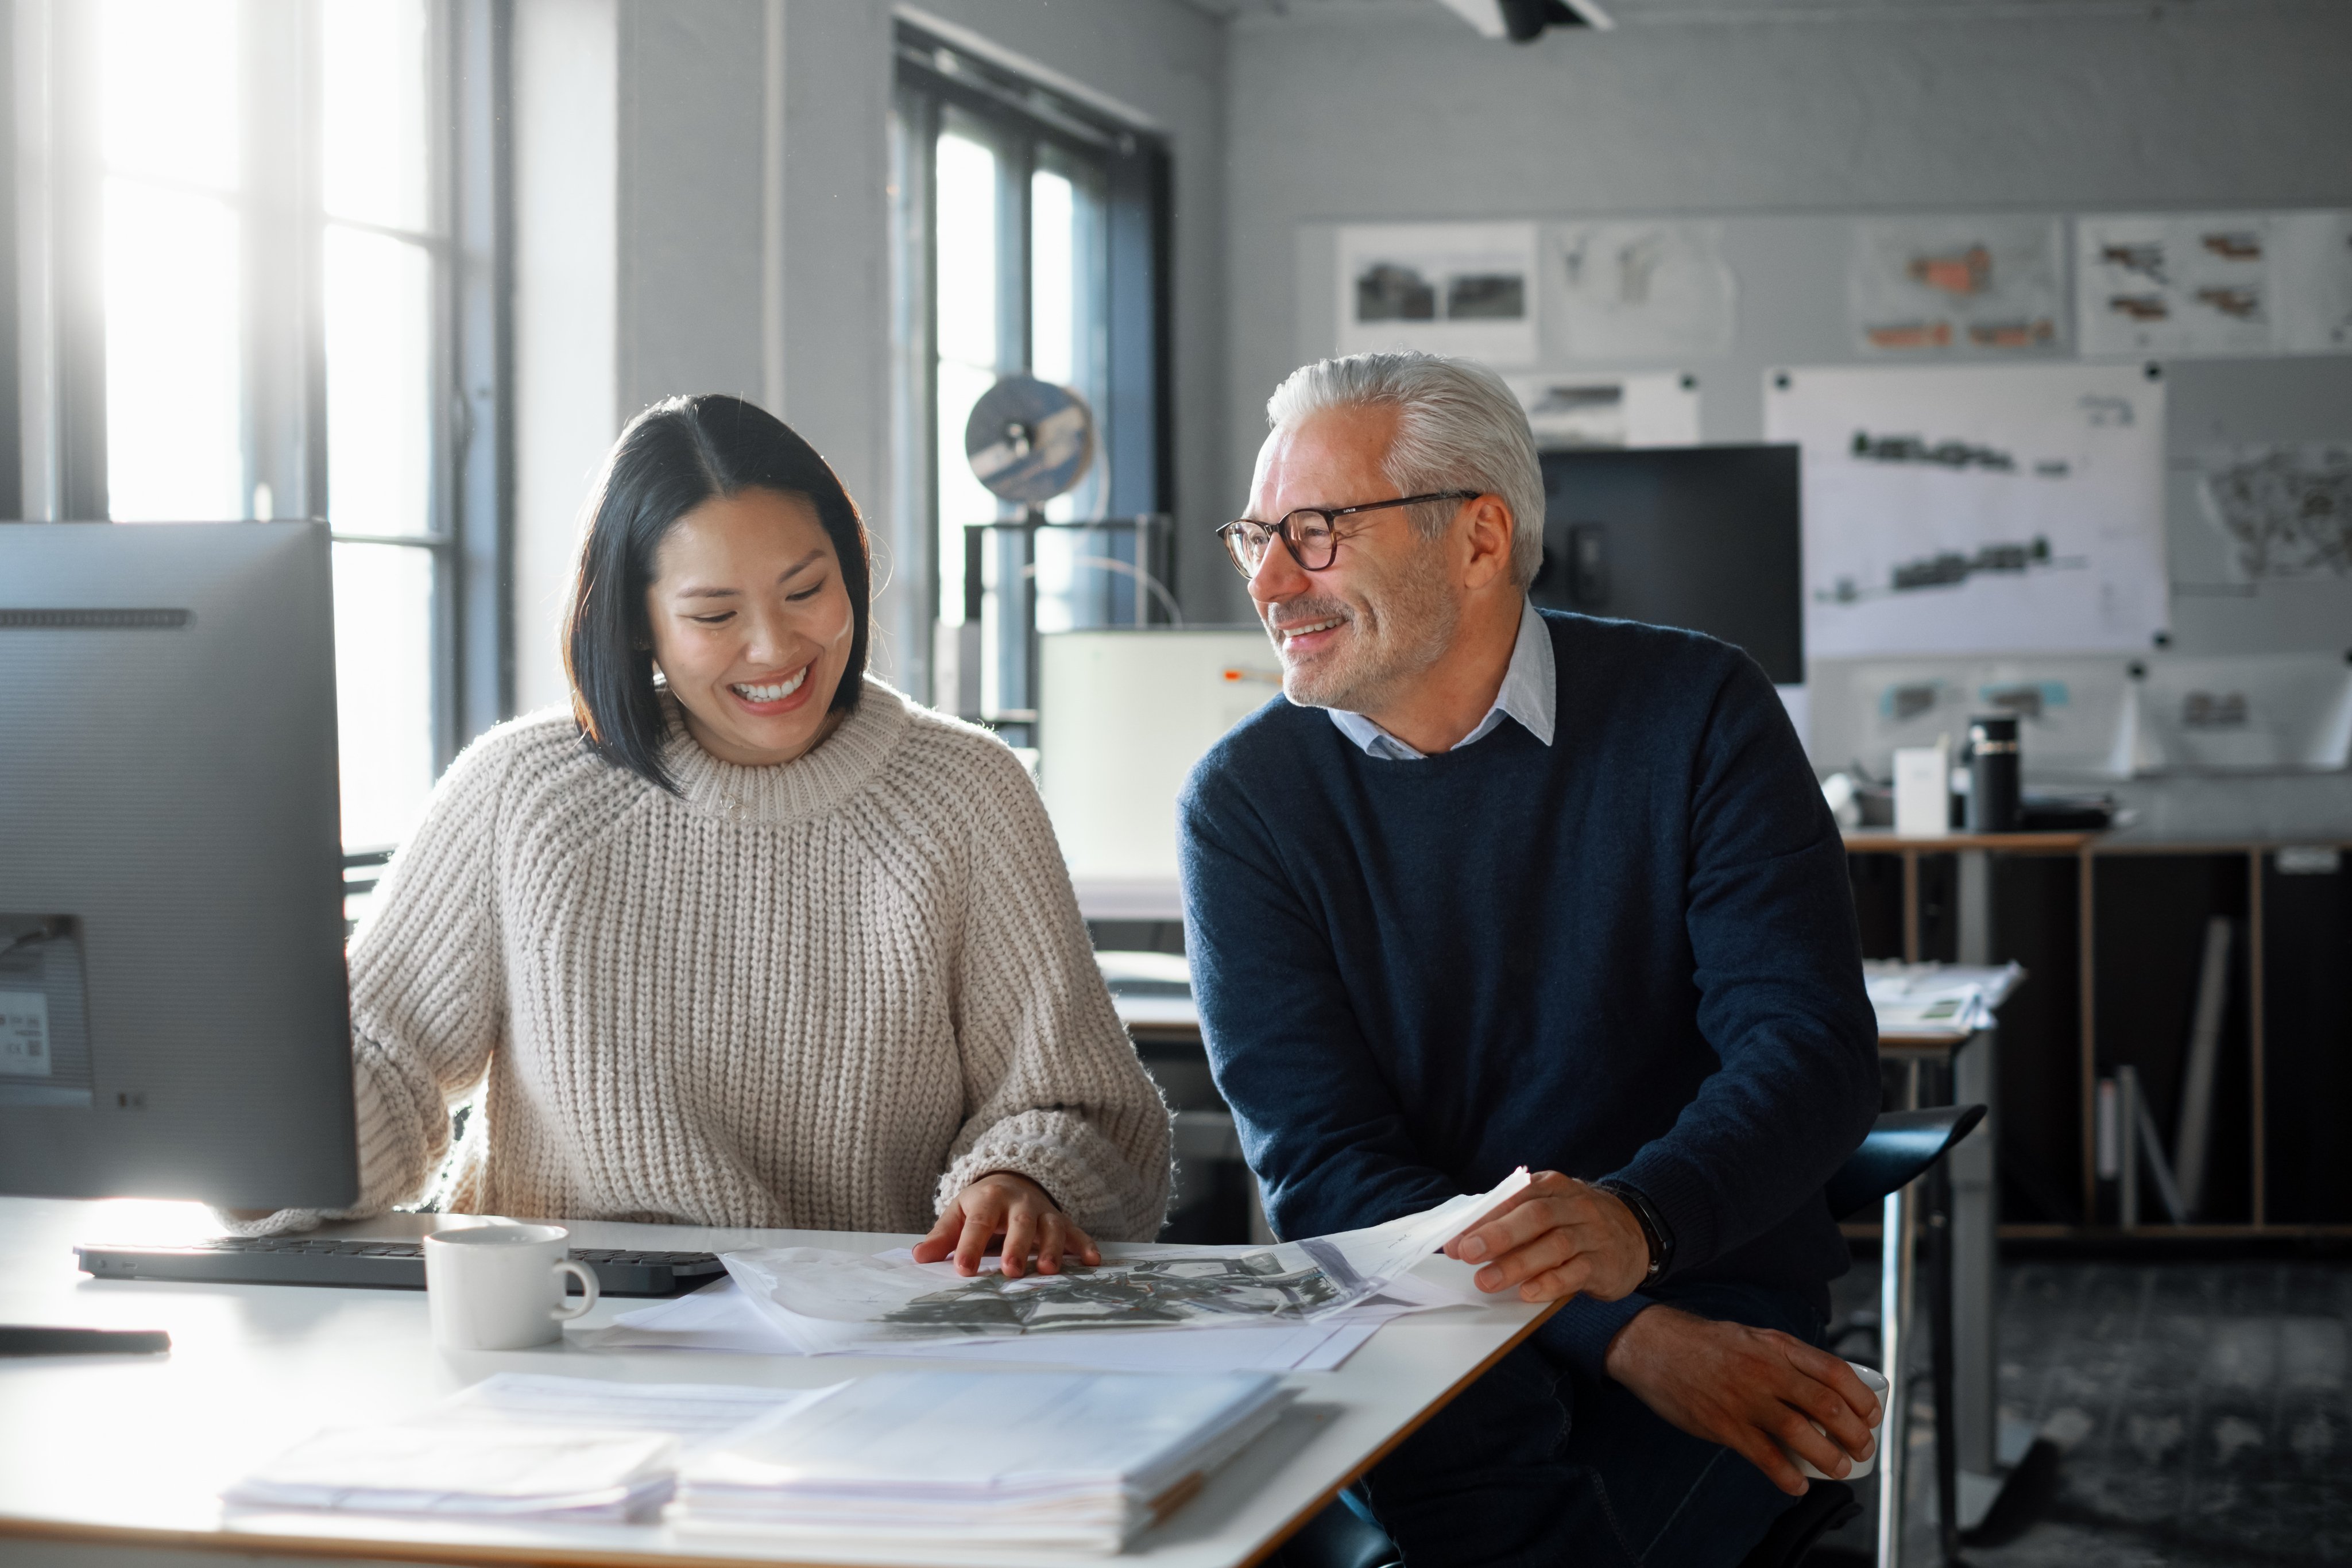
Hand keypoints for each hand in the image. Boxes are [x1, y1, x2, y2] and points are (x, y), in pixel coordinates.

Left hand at [911, 1172, 1099, 1279]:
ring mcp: (1042, 1211)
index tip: (963, 1270)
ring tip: (1048, 1270)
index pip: (977, 1224)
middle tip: (1010, 1271)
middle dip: (1016, 1246)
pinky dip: (1085, 1245)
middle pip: (1019, 1222)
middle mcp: (1018, 1203)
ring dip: (1051, 1247)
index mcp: (987, 1200)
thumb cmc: (981, 1206)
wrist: (1013, 1180)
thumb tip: (919, 1257)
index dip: (969, 1246)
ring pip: (1050, 1226)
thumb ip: (942, 1237)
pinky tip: (1093, 1260)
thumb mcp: (958, 1214)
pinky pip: (1076, 1232)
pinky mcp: (1061, 1221)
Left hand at [1440, 1170, 1648, 1303]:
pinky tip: (1528, 1293)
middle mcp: (1574, 1206)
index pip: (1514, 1198)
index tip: (1455, 1241)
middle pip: (1535, 1216)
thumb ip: (1513, 1216)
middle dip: (1498, 1234)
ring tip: (1487, 1280)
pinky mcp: (1604, 1264)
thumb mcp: (1549, 1206)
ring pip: (1554, 1246)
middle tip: (1467, 1253)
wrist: (1636, 1233)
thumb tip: (1465, 1235)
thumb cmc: (1575, 1221)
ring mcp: (1591, 1234)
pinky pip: (1576, 1273)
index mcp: (1553, 1186)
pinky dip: (1550, 1283)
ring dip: (1518, 1264)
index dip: (1483, 1219)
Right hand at [1603, 1305, 1882, 1495]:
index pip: (1835, 1371)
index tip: (1872, 1416)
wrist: (1652, 1345)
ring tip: (1841, 1469)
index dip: (1862, 1399)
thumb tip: (1822, 1386)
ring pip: (1801, 1433)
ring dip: (1830, 1458)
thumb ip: (1786, 1357)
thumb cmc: (1706, 1343)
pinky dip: (1787, 1476)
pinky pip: (1765, 1457)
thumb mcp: (1754, 1337)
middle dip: (1855, 1434)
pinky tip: (1798, 1485)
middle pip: (1827, 1406)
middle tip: (1862, 1449)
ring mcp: (1744, 1398)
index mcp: (1777, 1346)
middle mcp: (1766, 1370)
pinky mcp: (1723, 1425)